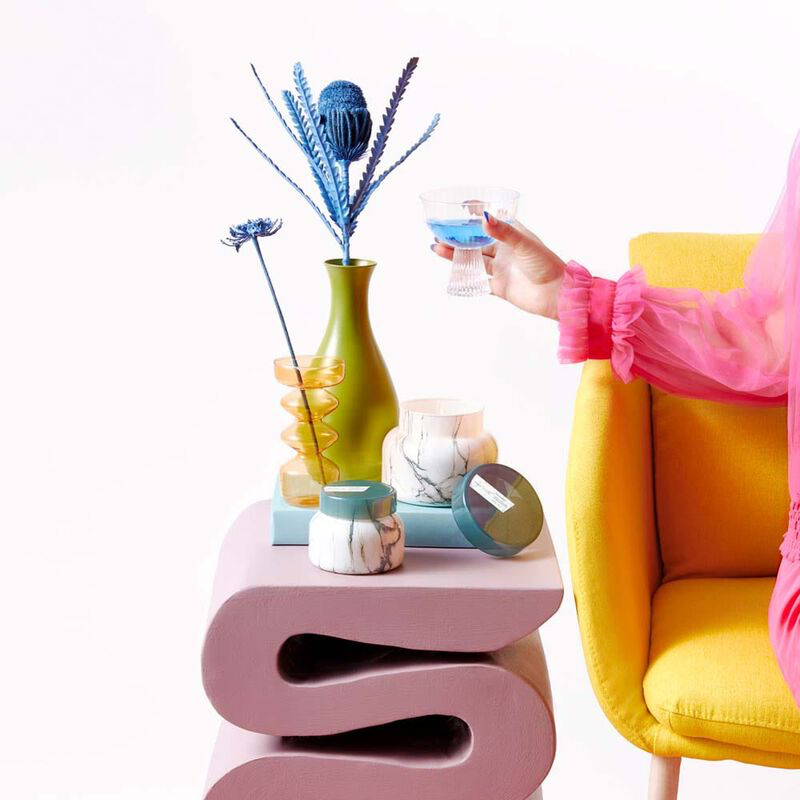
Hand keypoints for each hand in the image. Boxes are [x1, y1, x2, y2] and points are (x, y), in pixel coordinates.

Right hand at [431, 214, 565, 318]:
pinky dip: (465, 278)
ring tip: (437, 248)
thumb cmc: (547, 265)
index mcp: (512, 236)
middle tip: (439, 232)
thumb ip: (503, 232)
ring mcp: (501, 269)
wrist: (556, 295)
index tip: (459, 207)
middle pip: (476, 242)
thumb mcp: (524, 244)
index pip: (490, 222)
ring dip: (456, 255)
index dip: (475, 215)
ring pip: (473, 260)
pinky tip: (451, 273)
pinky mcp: (499, 287)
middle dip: (458, 237)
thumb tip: (484, 217)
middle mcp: (505, 251)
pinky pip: (478, 282)